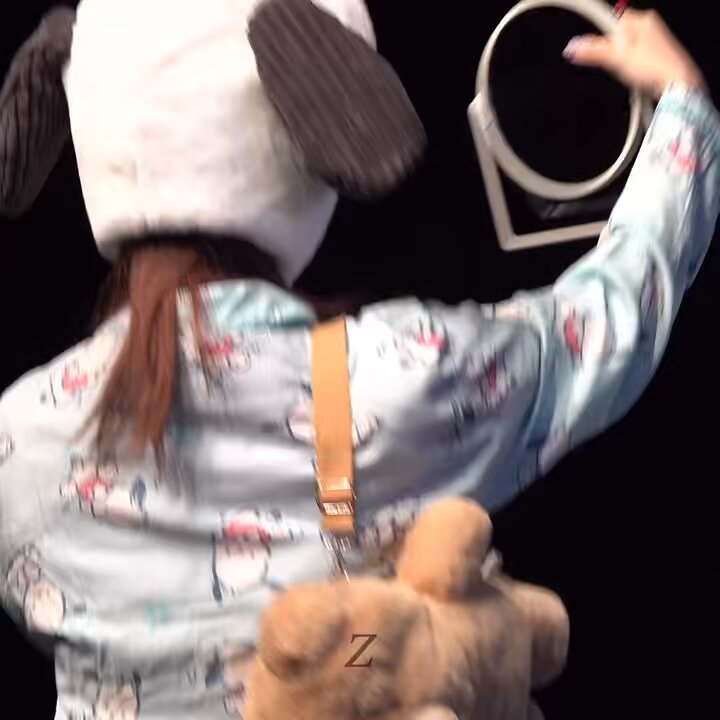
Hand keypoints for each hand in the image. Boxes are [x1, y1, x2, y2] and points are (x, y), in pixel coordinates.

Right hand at [563, 9, 706, 98]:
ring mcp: (655, 41)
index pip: (611, 20)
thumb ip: (592, 52)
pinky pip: (636, 60)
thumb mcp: (616, 58)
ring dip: (622, 63)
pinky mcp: (658, 56)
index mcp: (642, 19)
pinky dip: (632, 69)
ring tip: (630, 72)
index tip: (597, 49)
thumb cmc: (654, 68)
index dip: (601, 37)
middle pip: (618, 37)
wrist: (678, 84)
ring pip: (626, 50)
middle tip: (617, 64)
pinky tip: (636, 77)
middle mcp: (650, 26)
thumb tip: (571, 47)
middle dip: (612, 52)